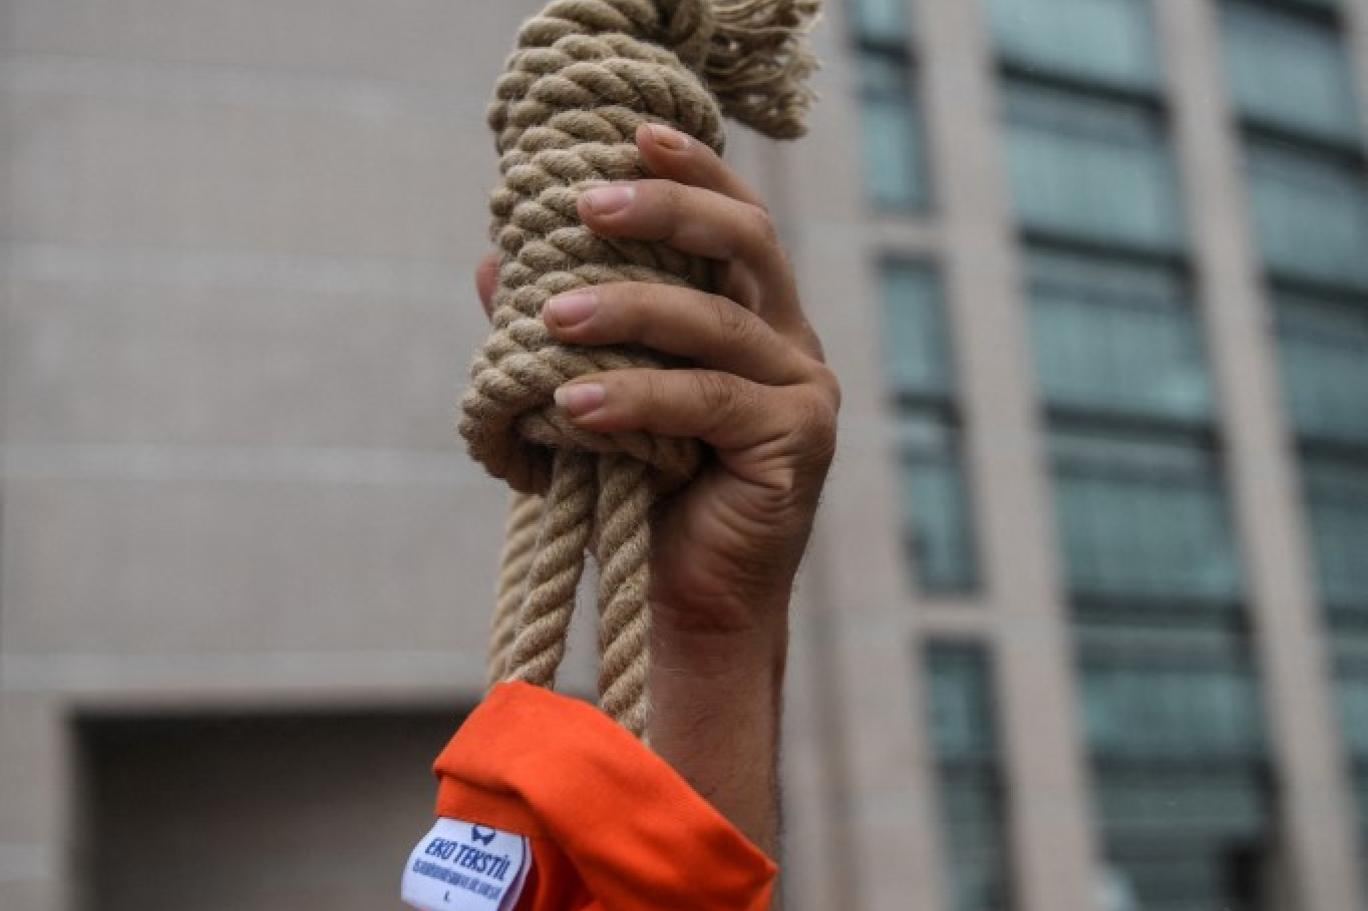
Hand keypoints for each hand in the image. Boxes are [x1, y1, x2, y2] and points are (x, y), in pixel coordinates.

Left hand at [474, 123, 838, 665]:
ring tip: (550, 318)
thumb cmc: (644, 499)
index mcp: (756, 321)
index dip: (691, 172)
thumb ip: (563, 335)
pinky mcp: (797, 442)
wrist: (688, 603)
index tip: (629, 137)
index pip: (736, 223)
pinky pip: (708, 402)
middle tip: (586, 205)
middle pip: (746, 245)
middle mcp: (792, 344)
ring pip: (716, 325)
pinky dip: (636, 398)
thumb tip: (490, 264)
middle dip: (665, 212)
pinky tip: (572, 406)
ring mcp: (804, 392)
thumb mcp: (596, 400)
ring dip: (627, 312)